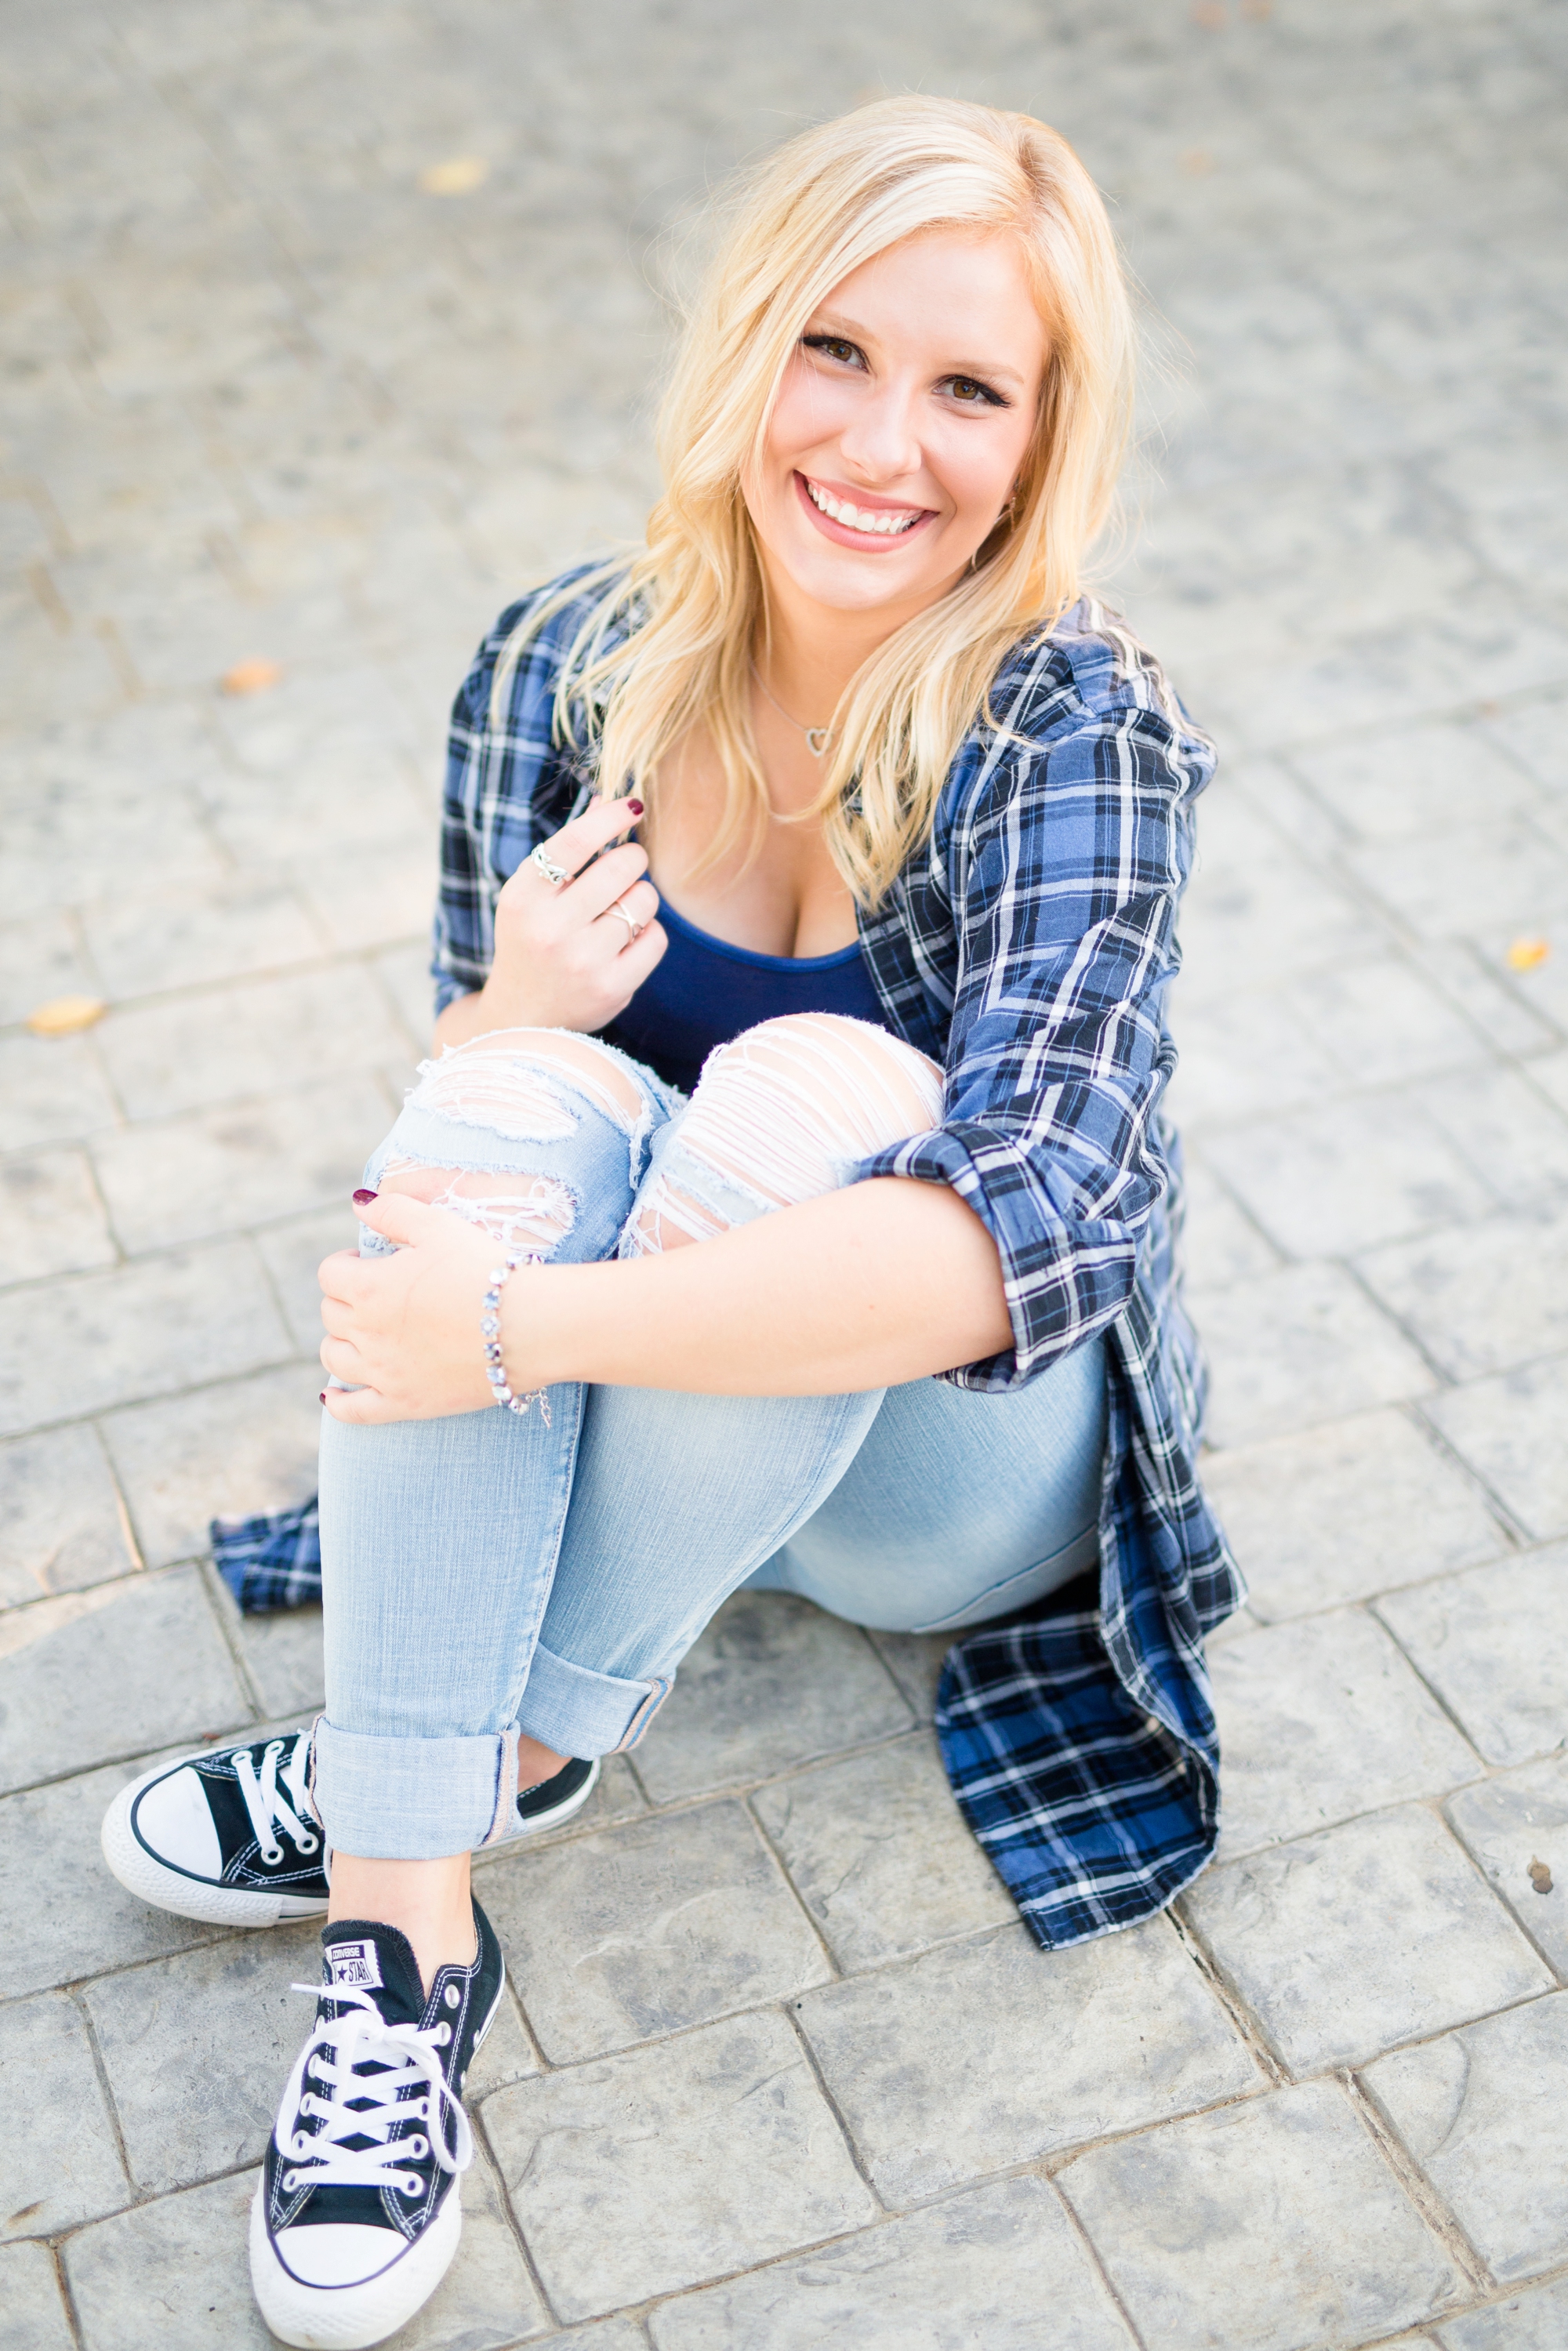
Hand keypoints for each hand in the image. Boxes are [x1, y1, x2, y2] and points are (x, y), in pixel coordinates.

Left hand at [318, 1194, 536, 1424]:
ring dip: (341, 1340)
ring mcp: (383, 1373)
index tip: (368, 1261)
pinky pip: (353, 1411)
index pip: (330, 1274)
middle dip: (346, 1298)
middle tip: (378, 1292)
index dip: (346, 1263)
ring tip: (364, 1332)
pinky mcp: (405, 1403)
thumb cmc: (484, 1270)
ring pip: (334, 1358)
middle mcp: (367, 1332)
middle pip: (331, 1314)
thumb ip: (392, 1211)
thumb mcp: (439, 1226)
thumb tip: (359, 1204)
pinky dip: (338, 1402)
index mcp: (370, 1287)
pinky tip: (335, 1394)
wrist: (528, 1327)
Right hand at [472, 794, 665, 1034]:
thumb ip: (569, 848)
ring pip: (644, 899)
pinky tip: (626, 941)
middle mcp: (550, 928)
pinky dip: (649, 932)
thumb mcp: (533, 893)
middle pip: (623, 865)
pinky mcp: (612, 987)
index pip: (576, 841)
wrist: (524, 1016)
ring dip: (639, 899)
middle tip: (623, 870)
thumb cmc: (532, 940)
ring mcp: (582, 960)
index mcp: (524, 896)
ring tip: (618, 913)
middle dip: (631, 860)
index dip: (612, 817)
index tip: (633, 807)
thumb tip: (609, 799)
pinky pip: (657, 937)